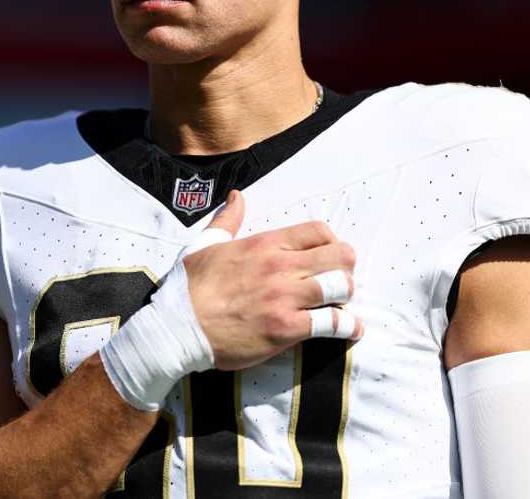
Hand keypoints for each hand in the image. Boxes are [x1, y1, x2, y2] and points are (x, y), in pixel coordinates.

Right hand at [183, 190, 361, 370]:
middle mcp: (279, 267)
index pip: (317, 231)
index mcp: (264, 244)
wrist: (177, 327)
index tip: (328, 254)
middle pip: (339, 256)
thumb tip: (236, 197)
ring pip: (341, 287)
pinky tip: (352, 331)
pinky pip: (331, 324)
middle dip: (346, 267)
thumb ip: (227, 220)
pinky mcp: (286, 329)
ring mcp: (285, 298)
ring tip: (342, 303)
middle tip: (340, 279)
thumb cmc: (189, 287)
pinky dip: (348, 328)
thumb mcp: (205, 244)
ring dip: (347, 295)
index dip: (331, 242)